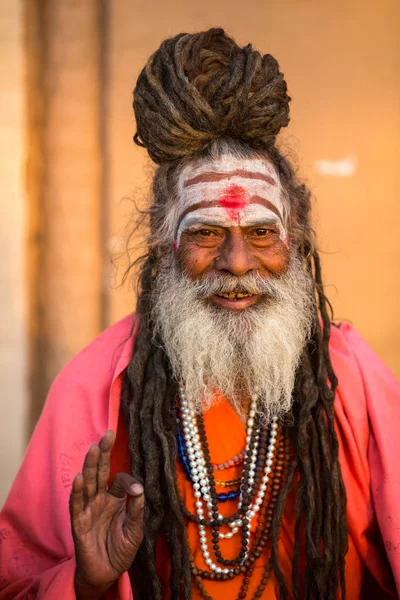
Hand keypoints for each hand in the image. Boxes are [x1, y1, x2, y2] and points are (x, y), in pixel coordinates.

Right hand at [70, 430, 143, 598]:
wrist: (106, 574)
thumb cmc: (120, 550)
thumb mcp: (135, 530)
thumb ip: (136, 509)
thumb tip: (139, 489)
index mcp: (114, 499)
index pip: (119, 480)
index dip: (128, 482)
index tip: (136, 491)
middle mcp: (100, 500)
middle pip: (100, 472)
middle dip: (103, 453)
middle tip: (108, 433)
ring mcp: (88, 509)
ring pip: (88, 483)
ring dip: (90, 466)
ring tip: (94, 448)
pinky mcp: (79, 523)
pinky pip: (76, 505)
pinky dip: (77, 492)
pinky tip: (79, 477)